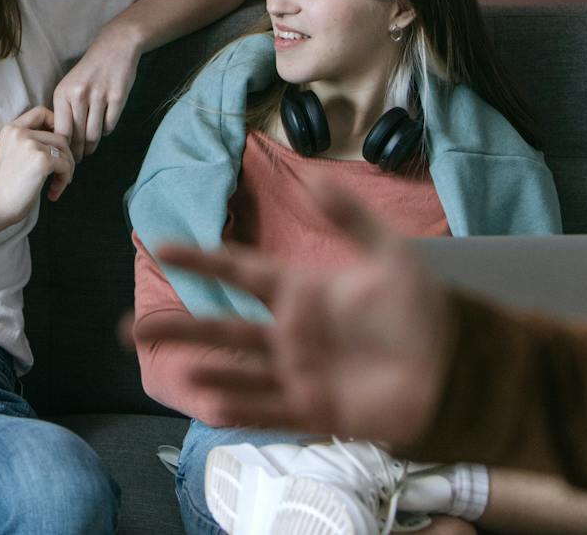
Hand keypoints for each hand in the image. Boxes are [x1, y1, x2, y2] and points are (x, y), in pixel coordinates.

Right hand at [0, 105, 76, 237]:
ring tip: (58, 184)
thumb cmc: (8, 185)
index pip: (41, 111)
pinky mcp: (41, 160)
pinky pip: (65, 165)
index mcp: (11, 128)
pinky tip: (53, 192)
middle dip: (66, 156)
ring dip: (67, 169)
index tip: (58, 145)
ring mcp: (30, 144)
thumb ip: (31, 140)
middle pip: (59, 135)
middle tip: (61, 174)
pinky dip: (64, 179)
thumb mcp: (14, 153)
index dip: (56, 124)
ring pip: (65, 150)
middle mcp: (19, 132)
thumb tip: (63, 137)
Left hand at [52, 26, 139, 159]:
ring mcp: (99, 97)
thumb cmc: (89, 70)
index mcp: (62, 93)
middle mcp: (79, 96)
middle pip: (78, 136)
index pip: (61, 131)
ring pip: (94, 134)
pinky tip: (103, 130)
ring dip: (92, 146)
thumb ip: (64, 108)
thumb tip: (61, 139)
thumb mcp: (69, 85)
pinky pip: (110, 125)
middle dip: (77, 152)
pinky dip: (106, 131)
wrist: (115, 47)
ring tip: (89, 150)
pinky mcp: (117, 98)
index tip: (64, 156)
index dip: (63, 148)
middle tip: (77, 160)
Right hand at [127, 178, 450, 446]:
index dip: (203, 262)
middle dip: (179, 327)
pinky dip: (240, 407)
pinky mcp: (316, 410)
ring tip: (171, 363)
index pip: (240, 272)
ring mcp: (300, 373)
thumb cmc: (423, 311)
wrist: (457, 368)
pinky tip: (210, 403)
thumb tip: (314, 175)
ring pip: (240, 370)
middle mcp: (291, 333)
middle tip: (129, 326)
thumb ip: (349, 216)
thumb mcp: (389, 254)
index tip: (163, 247)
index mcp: (302, 292)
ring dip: (206, 367)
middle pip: (224, 328)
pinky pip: (270, 410)